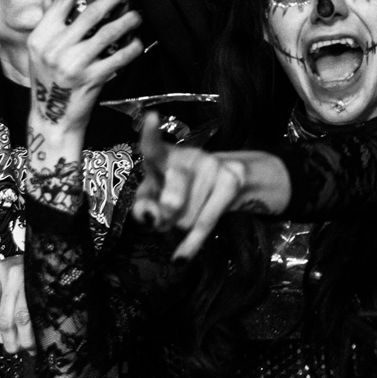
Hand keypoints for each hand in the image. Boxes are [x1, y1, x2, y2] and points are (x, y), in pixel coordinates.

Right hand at [27, 0, 142, 140]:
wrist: (53, 119)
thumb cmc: (50, 78)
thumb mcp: (42, 47)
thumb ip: (50, 14)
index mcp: (41, 34)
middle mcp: (55, 47)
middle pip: (92, 11)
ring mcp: (73, 64)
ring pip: (109, 32)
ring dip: (128, 20)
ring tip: (136, 13)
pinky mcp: (91, 79)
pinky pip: (119, 57)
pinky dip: (131, 48)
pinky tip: (137, 43)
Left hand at [132, 114, 289, 261]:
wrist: (229, 180)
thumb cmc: (182, 190)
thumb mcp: (157, 196)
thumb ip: (146, 207)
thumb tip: (151, 219)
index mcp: (165, 157)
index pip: (154, 147)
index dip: (151, 135)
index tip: (151, 118)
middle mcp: (188, 158)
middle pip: (171, 199)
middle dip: (167, 218)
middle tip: (165, 219)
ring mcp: (212, 167)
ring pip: (186, 218)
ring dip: (182, 226)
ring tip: (188, 214)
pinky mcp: (230, 182)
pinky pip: (206, 222)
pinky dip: (190, 244)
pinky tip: (180, 259)